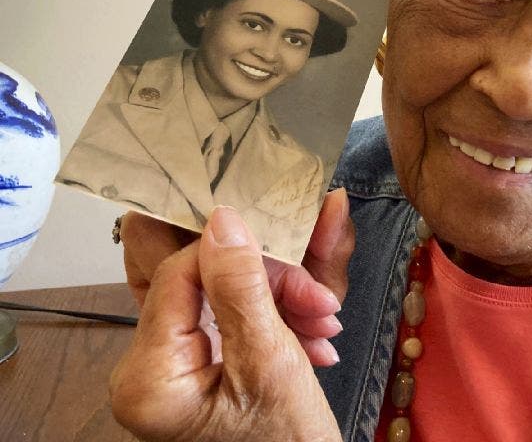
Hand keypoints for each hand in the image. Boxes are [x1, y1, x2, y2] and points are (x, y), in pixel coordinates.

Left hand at [110, 207, 340, 441]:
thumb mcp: (270, 362)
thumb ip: (242, 287)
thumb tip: (223, 219)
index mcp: (148, 373)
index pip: (179, 269)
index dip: (240, 255)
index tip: (297, 262)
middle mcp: (146, 364)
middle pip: (198, 275)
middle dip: (265, 273)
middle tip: (315, 294)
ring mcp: (170, 361)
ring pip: (222, 287)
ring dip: (282, 295)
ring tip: (324, 322)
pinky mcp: (196, 358)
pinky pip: (232, 309)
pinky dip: (276, 312)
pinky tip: (312, 331)